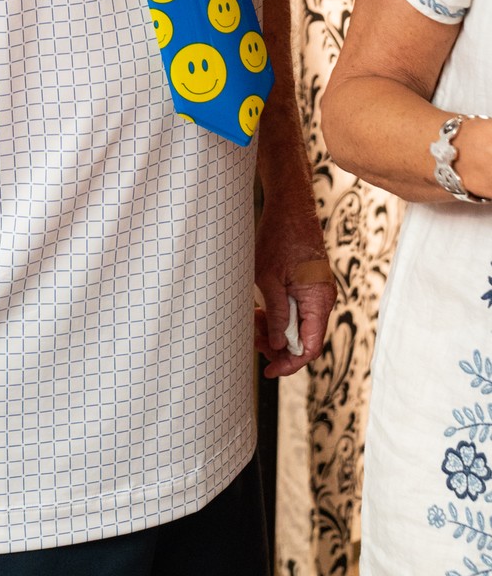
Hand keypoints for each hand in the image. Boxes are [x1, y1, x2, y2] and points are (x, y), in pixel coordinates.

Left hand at [254, 201, 335, 378]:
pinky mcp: (308, 284)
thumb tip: (278, 346)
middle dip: (278, 345)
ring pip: (299, 324)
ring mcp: (317, 291)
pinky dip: (280, 313)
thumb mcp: (269, 279)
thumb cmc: (279, 236)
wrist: (290, 205)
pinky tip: (261, 310)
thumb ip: (277, 314)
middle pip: (304, 338)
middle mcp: (323, 299)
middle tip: (252, 338)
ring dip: (277, 329)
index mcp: (318, 300)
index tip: (268, 369)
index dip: (290, 363)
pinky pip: (297, 309)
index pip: (310, 346)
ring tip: (253, 321)